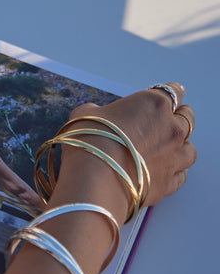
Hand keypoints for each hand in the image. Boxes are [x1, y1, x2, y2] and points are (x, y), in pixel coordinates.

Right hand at [57, 82, 196, 219]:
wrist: (94, 180)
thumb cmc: (88, 141)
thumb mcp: (84, 114)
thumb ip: (99, 111)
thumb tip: (97, 114)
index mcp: (153, 104)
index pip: (173, 91)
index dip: (167, 93)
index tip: (163, 95)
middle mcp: (171, 128)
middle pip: (187, 117)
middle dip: (177, 117)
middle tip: (163, 121)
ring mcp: (175, 157)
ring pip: (189, 148)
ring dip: (180, 146)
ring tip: (166, 148)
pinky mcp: (170, 182)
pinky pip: (181, 175)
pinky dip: (174, 171)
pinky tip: (162, 170)